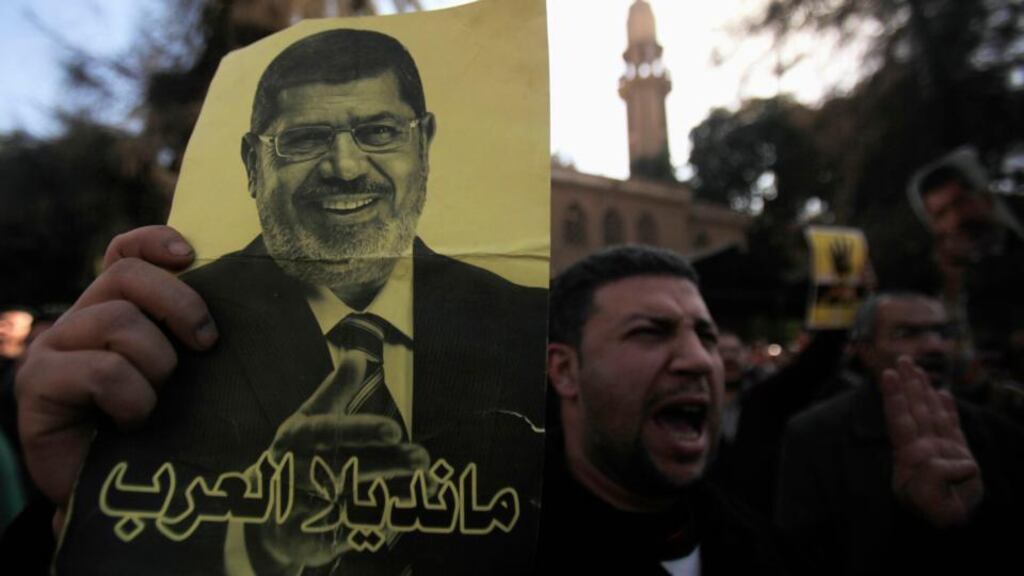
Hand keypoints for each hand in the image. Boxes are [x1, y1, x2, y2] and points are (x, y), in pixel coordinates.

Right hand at [14, 225, 216, 532]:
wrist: (115, 496)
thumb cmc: (160, 431)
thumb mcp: (185, 374)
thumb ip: (193, 336)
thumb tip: (244, 299)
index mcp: (114, 309)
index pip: (125, 252)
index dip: (154, 242)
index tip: (190, 255)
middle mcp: (80, 320)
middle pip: (127, 275)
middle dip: (180, 304)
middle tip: (206, 344)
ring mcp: (52, 348)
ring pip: (120, 321)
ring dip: (156, 364)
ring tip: (156, 399)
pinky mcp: (38, 384)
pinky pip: (103, 371)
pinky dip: (133, 399)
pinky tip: (133, 421)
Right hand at [255, 363, 428, 569]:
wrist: (265, 507)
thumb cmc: (299, 451)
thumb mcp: (311, 417)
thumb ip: (336, 390)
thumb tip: (358, 355)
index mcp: (297, 438)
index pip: (331, 432)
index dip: (363, 432)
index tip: (394, 430)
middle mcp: (297, 472)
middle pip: (346, 470)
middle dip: (387, 466)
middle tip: (421, 458)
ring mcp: (301, 508)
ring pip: (352, 503)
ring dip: (394, 496)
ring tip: (430, 486)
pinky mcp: (311, 538)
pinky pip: (349, 533)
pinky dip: (379, 525)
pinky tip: (409, 514)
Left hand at [881, 356, 982, 526]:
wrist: (954, 525)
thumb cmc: (937, 514)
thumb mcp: (929, 501)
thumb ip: (934, 479)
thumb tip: (956, 461)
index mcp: (910, 456)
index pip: (900, 420)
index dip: (894, 398)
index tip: (887, 375)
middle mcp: (923, 447)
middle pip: (914, 409)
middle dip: (907, 384)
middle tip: (902, 360)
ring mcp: (940, 447)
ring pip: (931, 412)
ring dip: (923, 390)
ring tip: (917, 369)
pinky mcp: (959, 452)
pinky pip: (952, 425)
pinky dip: (947, 409)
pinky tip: (943, 393)